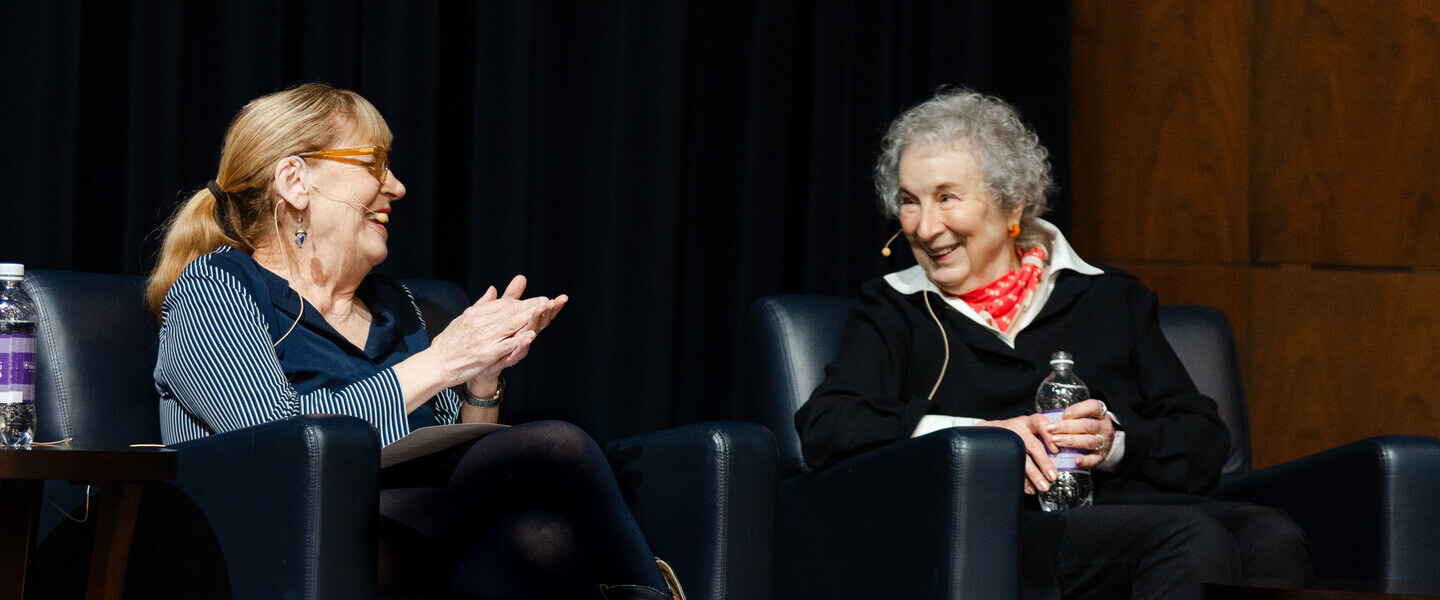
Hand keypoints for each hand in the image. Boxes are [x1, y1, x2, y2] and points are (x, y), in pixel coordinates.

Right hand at [426, 275, 556, 386]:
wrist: (437, 364)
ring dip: (529, 318)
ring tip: (544, 312)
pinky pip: (504, 346)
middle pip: (510, 312)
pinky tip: (531, 335)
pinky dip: (518, 340)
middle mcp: (480, 323)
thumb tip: (493, 288)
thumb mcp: (465, 318)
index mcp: (475, 314)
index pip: (503, 304)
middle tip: (548, 302)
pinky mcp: (484, 354)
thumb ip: (482, 304)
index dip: (522, 302)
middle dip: (530, 306)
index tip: (537, 299)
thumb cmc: (450, 342)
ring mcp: (483, 339)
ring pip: (510, 325)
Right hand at [978, 414, 1058, 494]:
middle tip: (1052, 476)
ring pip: (1022, 458)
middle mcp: (1018, 428)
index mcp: (1029, 422)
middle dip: (1044, 463)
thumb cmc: (1017, 430)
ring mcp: (1008, 440)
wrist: (992, 430)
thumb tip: (1063, 452)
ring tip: (1043, 486)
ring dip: (1034, 475)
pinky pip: (1012, 467)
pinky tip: (1030, 488)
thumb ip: (1045, 436)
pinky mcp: (1000, 451)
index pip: (1040, 423)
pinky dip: (1022, 480)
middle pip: (1032, 445)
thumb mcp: (1030, 427)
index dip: (1048, 436)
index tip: (1056, 450)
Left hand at [1045, 399, 1114, 468]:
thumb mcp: (1084, 416)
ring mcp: (1104, 442)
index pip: (1093, 407)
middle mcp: (1104, 427)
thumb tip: (1046, 419)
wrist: (1104, 442)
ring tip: (1055, 441)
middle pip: (1087, 425)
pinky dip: (1086, 460)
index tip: (1063, 415)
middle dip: (1066, 427)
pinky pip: (1095, 459)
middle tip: (1050, 428)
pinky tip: (1076, 461)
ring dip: (1071, 441)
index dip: (1078, 410)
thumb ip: (1070, 416)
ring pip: (1090, 441)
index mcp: (1100, 413)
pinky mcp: (1102, 456)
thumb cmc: (1087, 425)